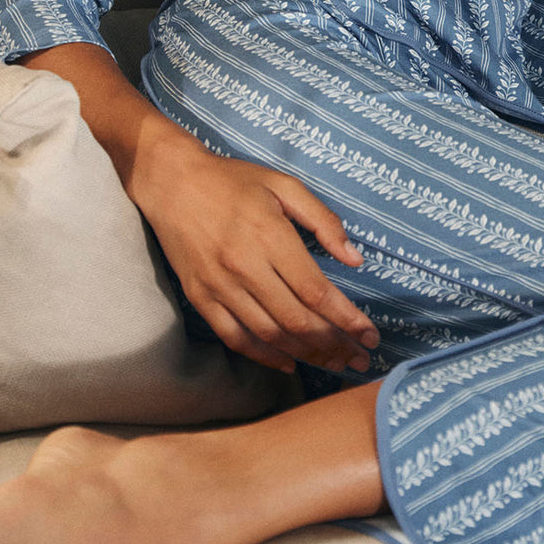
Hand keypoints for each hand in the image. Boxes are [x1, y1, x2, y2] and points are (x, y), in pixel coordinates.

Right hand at [135, 145, 380, 374]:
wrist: (172, 182)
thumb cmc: (233, 181)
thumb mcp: (284, 185)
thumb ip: (323, 221)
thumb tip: (354, 260)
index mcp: (270, 236)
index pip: (316, 291)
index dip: (347, 319)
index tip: (371, 335)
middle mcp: (244, 267)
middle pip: (297, 321)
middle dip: (335, 344)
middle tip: (360, 358)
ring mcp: (219, 286)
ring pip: (269, 335)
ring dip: (306, 355)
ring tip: (335, 363)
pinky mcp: (200, 298)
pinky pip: (235, 338)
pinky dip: (264, 356)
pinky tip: (289, 363)